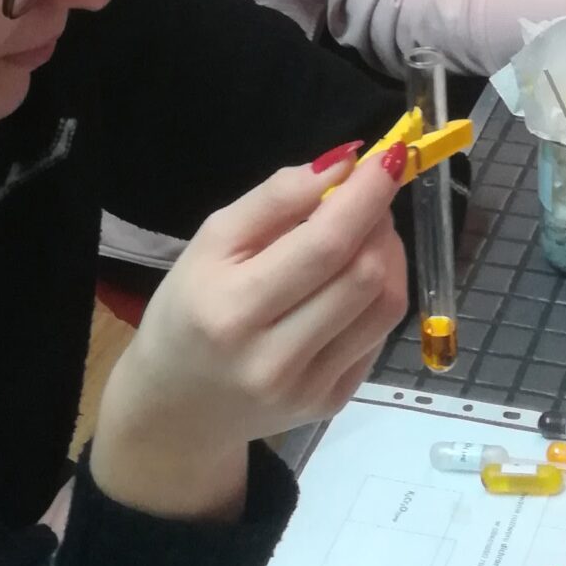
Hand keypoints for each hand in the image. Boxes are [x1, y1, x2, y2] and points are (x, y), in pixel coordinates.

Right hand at [90, 143, 408, 519]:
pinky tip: (353, 281)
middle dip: (379, 221)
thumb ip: (275, 199)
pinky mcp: (332, 403)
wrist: (177, 407)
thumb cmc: (188, 311)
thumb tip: (342, 162)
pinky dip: (379, 293)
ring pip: (386, 305)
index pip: (324, 246)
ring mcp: (309, 389)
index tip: (389, 157)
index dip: (366, 197)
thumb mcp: (210, 243)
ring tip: (365, 234)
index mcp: (233, 310)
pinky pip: (380, 335)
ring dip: (388, 254)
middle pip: (364, 275)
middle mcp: (274, 359)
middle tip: (366, 197)